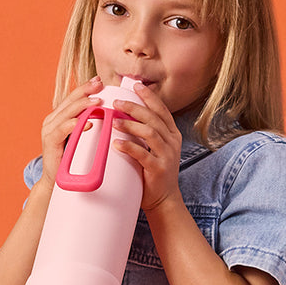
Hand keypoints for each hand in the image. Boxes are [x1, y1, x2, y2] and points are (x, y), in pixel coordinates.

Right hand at [38, 77, 102, 188]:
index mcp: (60, 117)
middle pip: (70, 101)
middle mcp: (52, 120)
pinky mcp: (50, 142)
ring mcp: (49, 130)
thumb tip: (109, 115)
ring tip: (97, 101)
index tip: (100, 81)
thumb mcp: (82, 138)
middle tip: (100, 84)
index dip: (86, 88)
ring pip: (67, 113)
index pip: (74, 98)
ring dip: (82, 106)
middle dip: (86, 91)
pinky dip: (74, 125)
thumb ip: (90, 125)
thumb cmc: (72, 160)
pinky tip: (87, 122)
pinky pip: (62, 130)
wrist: (56, 182)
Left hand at [111, 84, 182, 213]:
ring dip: (130, 125)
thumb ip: (146, 131)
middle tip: (116, 102)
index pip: (161, 109)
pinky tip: (116, 144)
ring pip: (149, 133)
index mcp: (171, 134)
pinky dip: (129, 147)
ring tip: (113, 120)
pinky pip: (143, 155)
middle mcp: (172, 142)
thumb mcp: (154, 147)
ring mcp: (167, 155)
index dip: (148, 96)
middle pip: (153, 118)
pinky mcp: (159, 169)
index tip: (134, 85)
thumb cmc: (153, 171)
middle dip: (134, 107)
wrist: (164, 199)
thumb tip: (124, 112)